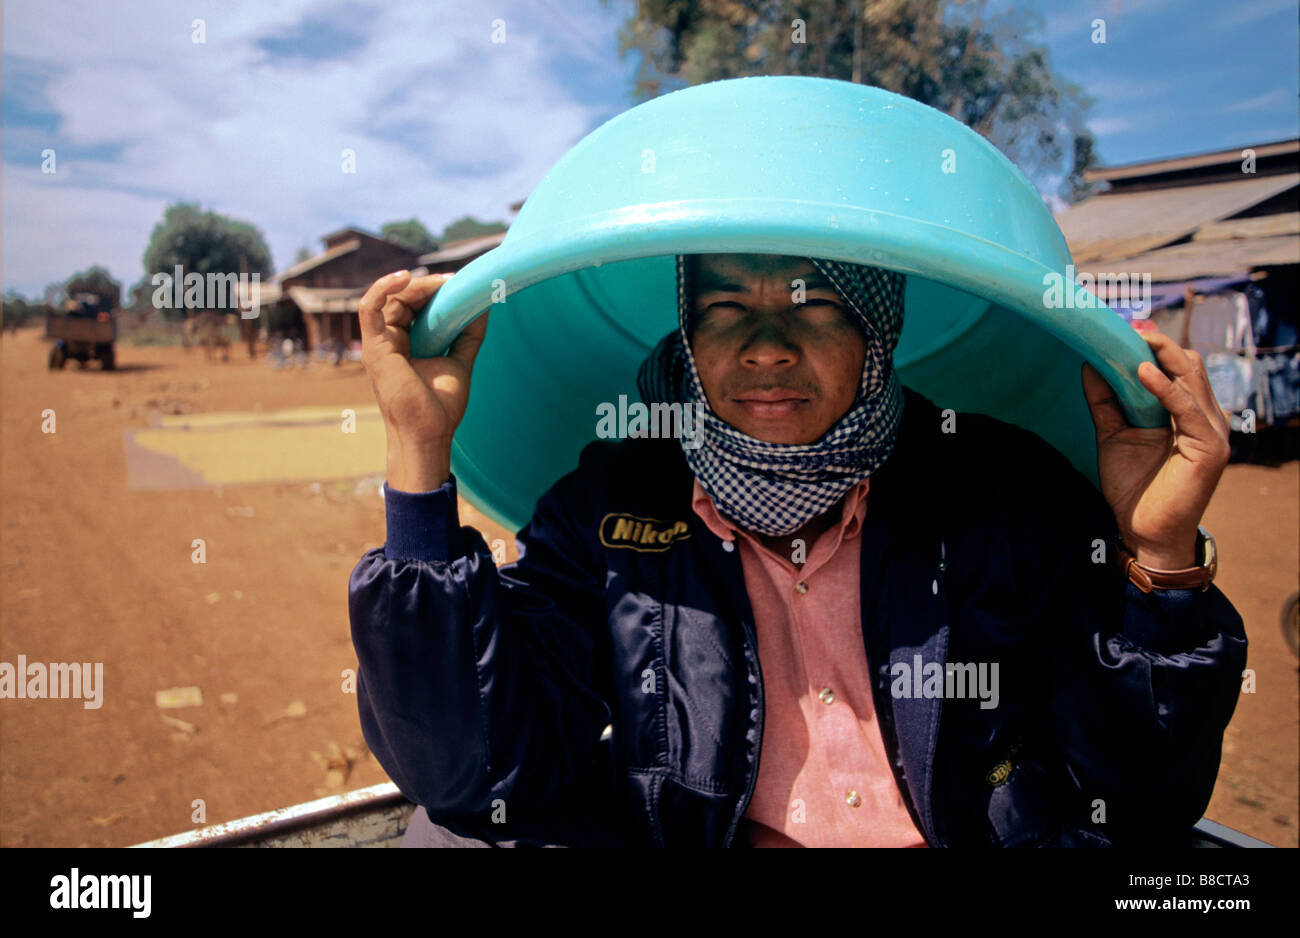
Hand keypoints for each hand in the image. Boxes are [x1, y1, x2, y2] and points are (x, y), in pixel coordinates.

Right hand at [358, 270, 488, 491]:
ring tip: (442, 283)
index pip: (414, 306)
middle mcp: (389, 342)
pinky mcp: (373, 348)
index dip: (434, 292)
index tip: (458, 285)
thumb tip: (483, 306)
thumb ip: (469, 335)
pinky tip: (405, 277)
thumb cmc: (440, 408)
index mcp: (405, 344)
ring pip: (389, 299)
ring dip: (416, 286)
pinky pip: (369, 307)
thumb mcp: (460, 362)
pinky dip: (383, 287)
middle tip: (454, 282)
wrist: (429, 436)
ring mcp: (378, 344)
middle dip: (429, 287)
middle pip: (403, 299)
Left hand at [1081, 331, 1230, 569]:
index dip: (1153, 342)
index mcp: (1186, 410)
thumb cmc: (1133, 486)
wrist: (1143, 531)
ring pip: (1192, 377)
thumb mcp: (1112, 434)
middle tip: (1125, 325)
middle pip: (1188, 363)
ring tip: (1133, 338)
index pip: (1177, 364)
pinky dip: (1165, 387)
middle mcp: (1204, 415)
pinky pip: (1188, 407)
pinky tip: (1142, 371)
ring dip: (1161, 354)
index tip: (1123, 324)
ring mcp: (1212, 430)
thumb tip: (1088, 363)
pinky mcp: (1211, 447)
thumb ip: (1104, 401)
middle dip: (1157, 341)